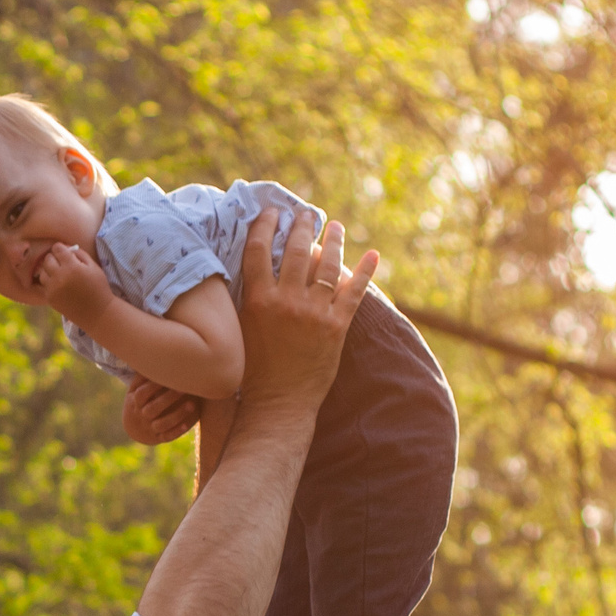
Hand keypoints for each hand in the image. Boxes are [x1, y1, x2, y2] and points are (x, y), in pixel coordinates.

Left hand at [32, 242, 113, 323]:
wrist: (97, 313)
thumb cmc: (98, 287)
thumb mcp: (94, 266)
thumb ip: (80, 254)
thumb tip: (67, 248)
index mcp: (72, 266)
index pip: (57, 249)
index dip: (61, 248)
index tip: (64, 252)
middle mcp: (59, 276)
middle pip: (47, 259)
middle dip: (54, 258)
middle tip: (62, 262)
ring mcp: (53, 288)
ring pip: (42, 272)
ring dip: (49, 270)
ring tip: (60, 274)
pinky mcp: (50, 299)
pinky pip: (44, 285)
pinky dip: (50, 283)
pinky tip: (59, 284)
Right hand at [123, 378, 202, 445]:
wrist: (134, 428)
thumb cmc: (137, 402)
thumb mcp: (134, 390)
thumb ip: (141, 377)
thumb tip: (150, 354)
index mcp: (135, 402)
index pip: (142, 394)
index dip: (153, 386)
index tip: (168, 375)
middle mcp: (142, 416)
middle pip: (153, 408)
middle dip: (168, 398)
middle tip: (184, 388)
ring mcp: (150, 428)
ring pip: (163, 424)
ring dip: (177, 415)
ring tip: (192, 405)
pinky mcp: (159, 438)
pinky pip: (168, 436)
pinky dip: (177, 431)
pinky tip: (188, 425)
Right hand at [236, 209, 377, 418]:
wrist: (279, 402)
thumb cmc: (254, 370)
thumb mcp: (242, 329)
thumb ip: (247, 298)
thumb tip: (252, 268)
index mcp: (259, 300)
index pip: (260, 250)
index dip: (266, 225)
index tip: (272, 212)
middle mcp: (287, 302)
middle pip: (297, 250)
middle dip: (302, 226)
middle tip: (306, 213)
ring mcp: (314, 313)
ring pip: (328, 265)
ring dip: (334, 241)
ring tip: (336, 226)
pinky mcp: (336, 327)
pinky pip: (355, 293)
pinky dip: (365, 272)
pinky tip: (373, 255)